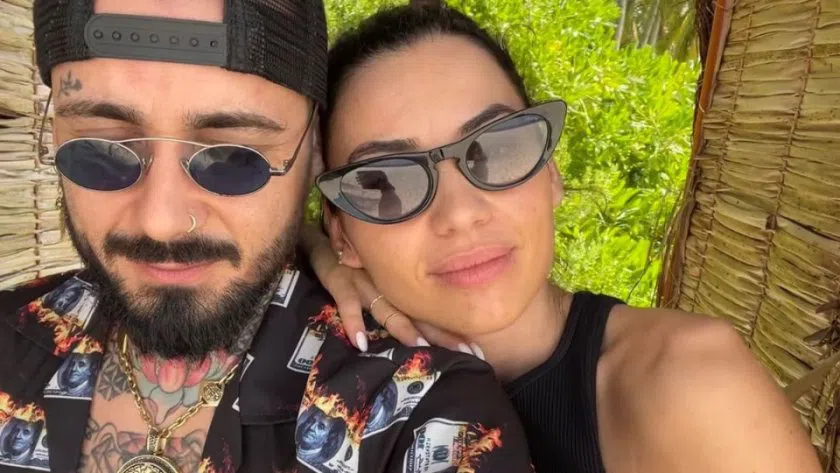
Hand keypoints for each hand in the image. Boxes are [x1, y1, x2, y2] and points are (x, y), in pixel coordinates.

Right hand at [303, 226, 481, 357]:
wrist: (320, 233)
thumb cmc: (352, 258)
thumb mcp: (377, 276)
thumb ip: (396, 300)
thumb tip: (425, 335)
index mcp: (398, 287)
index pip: (430, 312)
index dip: (450, 332)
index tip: (475, 350)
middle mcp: (386, 285)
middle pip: (417, 314)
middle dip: (440, 335)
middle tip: (465, 354)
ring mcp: (364, 282)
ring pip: (387, 309)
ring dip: (403, 328)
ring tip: (420, 347)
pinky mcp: (339, 278)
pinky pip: (346, 301)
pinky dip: (352, 320)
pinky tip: (360, 342)